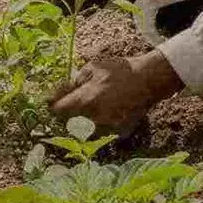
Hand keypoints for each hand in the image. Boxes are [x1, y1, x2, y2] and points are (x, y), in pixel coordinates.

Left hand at [49, 50, 182, 136]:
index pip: (58, 111)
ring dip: (83, 124)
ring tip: (92, 110)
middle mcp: (94, 118)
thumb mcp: (93, 68)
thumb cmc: (120, 70)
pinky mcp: (118, 133)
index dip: (54, 106)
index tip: (54, 103)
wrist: (148, 80)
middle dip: (68, 115)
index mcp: (85, 100)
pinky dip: (99, 127)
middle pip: (69, 123)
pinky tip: (106, 114)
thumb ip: (73, 82)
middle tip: (75, 105)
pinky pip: (101, 134)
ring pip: (84, 132)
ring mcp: (107, 128)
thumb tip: (58, 94)